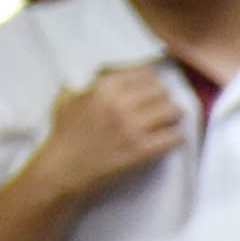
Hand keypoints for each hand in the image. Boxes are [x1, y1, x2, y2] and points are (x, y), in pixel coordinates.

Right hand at [28, 65, 186, 203]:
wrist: (64, 169)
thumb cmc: (65, 133)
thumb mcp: (70, 97)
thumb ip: (92, 83)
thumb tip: (113, 71)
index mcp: (104, 87)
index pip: (145, 73)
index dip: (150, 81)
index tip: (149, 90)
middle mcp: (120, 103)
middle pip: (162, 90)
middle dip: (163, 98)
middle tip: (159, 107)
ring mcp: (133, 127)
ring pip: (173, 110)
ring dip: (172, 116)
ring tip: (166, 122)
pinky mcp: (142, 149)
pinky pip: (175, 136)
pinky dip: (175, 136)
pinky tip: (167, 138)